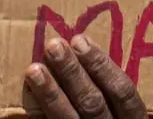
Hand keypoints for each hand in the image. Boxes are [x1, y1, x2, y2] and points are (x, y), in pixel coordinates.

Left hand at [25, 35, 146, 118]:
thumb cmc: (110, 118)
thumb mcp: (119, 111)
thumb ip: (109, 92)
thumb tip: (79, 49)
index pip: (124, 93)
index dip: (102, 66)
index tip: (80, 40)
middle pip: (94, 103)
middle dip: (72, 72)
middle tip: (54, 46)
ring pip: (69, 118)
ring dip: (51, 93)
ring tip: (34, 69)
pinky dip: (39, 113)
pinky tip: (28, 96)